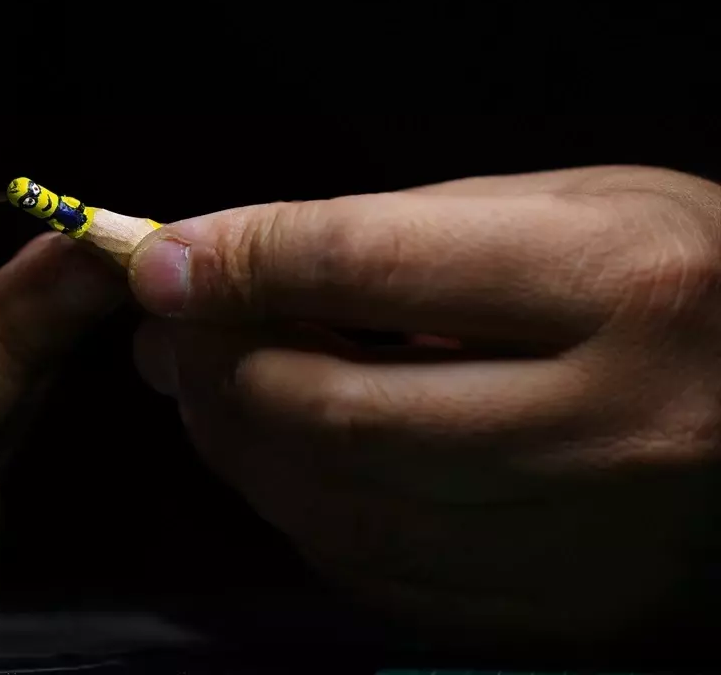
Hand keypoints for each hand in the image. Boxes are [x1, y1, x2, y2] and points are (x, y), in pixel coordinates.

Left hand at [129, 166, 720, 645]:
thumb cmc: (692, 280)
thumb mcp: (580, 206)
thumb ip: (407, 234)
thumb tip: (243, 267)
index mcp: (624, 287)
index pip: (370, 262)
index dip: (241, 257)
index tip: (160, 260)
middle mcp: (611, 430)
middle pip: (337, 410)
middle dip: (219, 368)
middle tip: (171, 335)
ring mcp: (591, 547)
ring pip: (344, 513)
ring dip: (243, 448)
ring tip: (211, 393)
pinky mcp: (571, 622)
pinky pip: (385, 580)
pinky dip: (307, 517)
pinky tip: (291, 464)